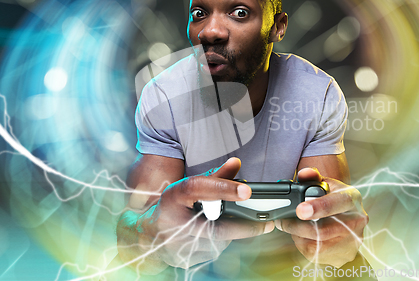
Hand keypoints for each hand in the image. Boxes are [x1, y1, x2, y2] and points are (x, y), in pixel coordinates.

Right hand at [121, 158, 273, 270]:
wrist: (147, 235)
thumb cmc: (170, 205)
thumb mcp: (188, 186)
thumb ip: (214, 177)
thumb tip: (236, 163)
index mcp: (174, 197)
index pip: (200, 189)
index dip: (223, 188)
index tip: (247, 190)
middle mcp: (175, 222)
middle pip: (217, 226)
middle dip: (245, 226)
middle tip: (268, 223)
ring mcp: (179, 245)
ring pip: (219, 241)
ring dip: (234, 233)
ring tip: (247, 225)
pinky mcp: (186, 259)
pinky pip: (214, 251)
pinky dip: (223, 242)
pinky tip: (225, 234)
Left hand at [275, 168, 367, 266]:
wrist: (347, 217)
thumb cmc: (333, 198)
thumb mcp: (324, 183)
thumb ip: (312, 176)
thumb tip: (304, 174)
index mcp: (352, 198)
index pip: (337, 203)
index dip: (319, 207)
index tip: (300, 210)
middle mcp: (357, 221)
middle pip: (323, 230)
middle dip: (297, 226)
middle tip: (282, 221)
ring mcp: (353, 241)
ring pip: (317, 245)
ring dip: (298, 237)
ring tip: (292, 227)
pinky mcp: (345, 255)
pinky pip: (317, 255)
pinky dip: (304, 245)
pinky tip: (302, 236)